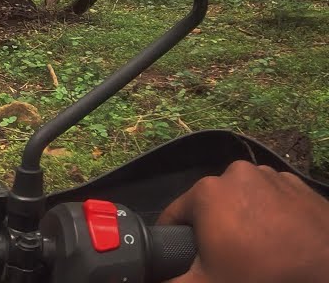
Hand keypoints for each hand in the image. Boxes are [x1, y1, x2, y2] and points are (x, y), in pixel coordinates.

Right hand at [158, 159, 328, 282]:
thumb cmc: (264, 274)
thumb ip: (168, 280)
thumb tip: (144, 281)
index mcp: (208, 191)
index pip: (174, 215)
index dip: (177, 240)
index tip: (190, 259)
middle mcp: (237, 173)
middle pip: (210, 206)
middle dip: (214, 230)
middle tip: (229, 259)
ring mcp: (272, 176)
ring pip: (242, 200)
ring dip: (243, 221)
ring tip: (256, 250)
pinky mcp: (299, 186)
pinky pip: (272, 200)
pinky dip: (270, 216)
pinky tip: (279, 241)